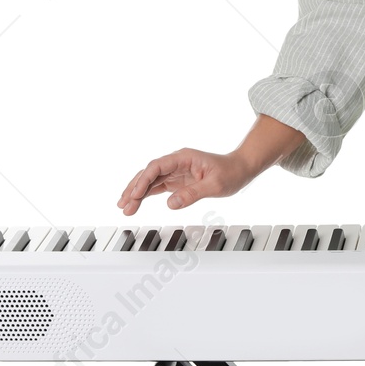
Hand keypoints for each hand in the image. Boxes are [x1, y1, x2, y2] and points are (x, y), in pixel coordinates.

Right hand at [119, 147, 255, 215]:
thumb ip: (192, 194)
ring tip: (124, 208)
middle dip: (134, 188)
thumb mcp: (215, 185)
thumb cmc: (231, 172)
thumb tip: (170, 204)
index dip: (143, 180)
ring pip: (150, 180)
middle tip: (123, 206)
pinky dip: (145, 195)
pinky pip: (156, 186)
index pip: (157, 167)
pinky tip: (135, 203)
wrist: (241, 168)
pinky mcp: (176, 180)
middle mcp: (176, 162)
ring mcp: (175, 171)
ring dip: (136, 193)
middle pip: (148, 173)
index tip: (135, 195)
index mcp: (184, 157)